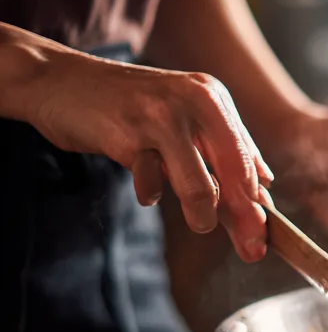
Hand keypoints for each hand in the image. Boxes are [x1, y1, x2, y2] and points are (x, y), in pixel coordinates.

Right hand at [12, 42, 272, 262]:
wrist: (58, 79)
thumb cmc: (127, 107)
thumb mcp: (182, 119)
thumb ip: (220, 150)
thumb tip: (265, 186)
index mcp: (213, 98)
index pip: (246, 160)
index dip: (257, 202)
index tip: (263, 235)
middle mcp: (195, 101)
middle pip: (234, 175)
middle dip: (244, 218)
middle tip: (252, 251)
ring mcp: (161, 116)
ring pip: (200, 185)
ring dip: (202, 215)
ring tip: (200, 225)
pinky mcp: (127, 134)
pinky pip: (152, 182)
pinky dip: (152, 194)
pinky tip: (149, 193)